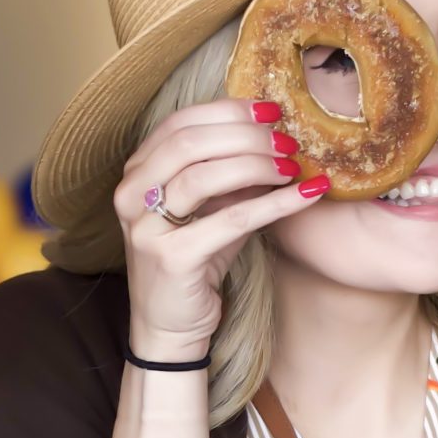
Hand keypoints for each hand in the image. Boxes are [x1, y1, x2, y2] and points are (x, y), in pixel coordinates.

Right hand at [115, 100, 326, 362]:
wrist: (170, 326)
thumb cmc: (193, 262)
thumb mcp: (209, 209)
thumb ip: (230, 173)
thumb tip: (275, 135)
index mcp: (136, 174)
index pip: (180, 123)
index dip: (228, 111)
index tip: (271, 111)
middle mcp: (131, 196)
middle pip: (190, 143)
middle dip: (246, 136)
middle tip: (287, 141)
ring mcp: (147, 228)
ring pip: (204, 177)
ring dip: (258, 165)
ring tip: (293, 166)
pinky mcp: (172, 258)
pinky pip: (232, 220)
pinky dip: (274, 204)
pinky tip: (305, 195)